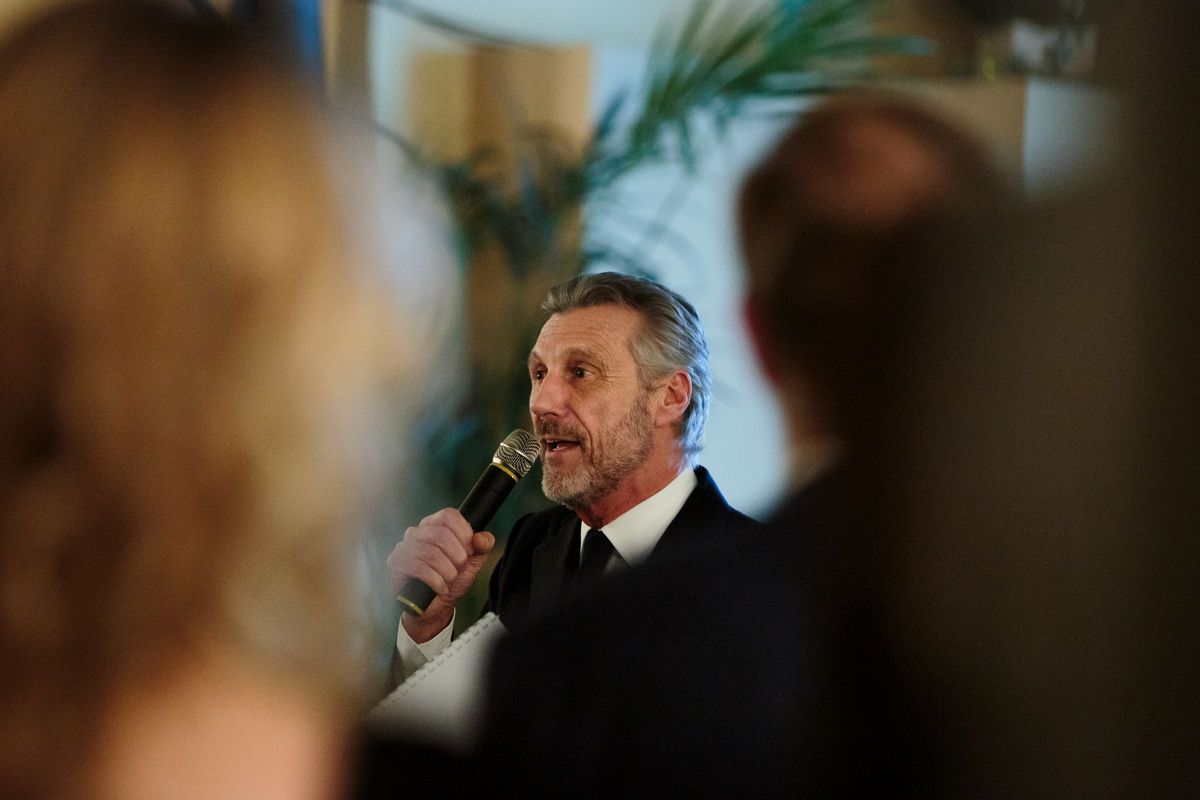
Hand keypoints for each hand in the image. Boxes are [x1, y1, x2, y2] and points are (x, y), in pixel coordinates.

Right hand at [386, 508, 495, 642]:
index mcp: (435, 525)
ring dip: (447, 571)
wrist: (435, 606)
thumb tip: (482, 539)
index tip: (470, 550)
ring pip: (431, 553)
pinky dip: (436, 581)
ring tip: (450, 579)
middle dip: (458, 556)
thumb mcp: (473, 562)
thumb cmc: (451, 579)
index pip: (449, 515)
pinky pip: (419, 568)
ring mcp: (404, 547)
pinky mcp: (396, 563)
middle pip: (441, 534)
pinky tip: (441, 587)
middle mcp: (417, 532)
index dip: (464, 533)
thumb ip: (482, 546)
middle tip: (460, 568)